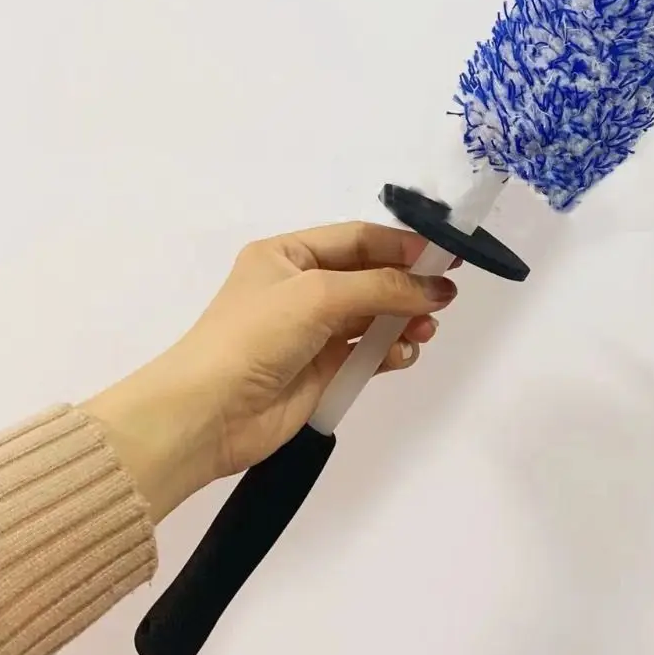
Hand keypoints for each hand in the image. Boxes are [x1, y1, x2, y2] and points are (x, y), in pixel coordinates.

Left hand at [84, 222, 458, 522]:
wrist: (207, 415)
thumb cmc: (256, 336)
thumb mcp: (319, 296)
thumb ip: (383, 287)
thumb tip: (439, 289)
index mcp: (288, 255)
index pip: (358, 239)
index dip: (403, 245)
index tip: (447, 256)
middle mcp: (302, 288)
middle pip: (371, 277)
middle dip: (408, 286)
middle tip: (445, 296)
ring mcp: (312, 331)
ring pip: (374, 317)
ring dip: (403, 320)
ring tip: (426, 330)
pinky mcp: (322, 370)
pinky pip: (367, 353)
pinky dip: (389, 352)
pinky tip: (403, 354)